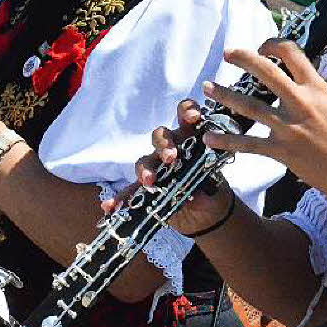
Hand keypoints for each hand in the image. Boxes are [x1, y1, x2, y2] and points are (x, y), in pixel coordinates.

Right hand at [104, 99, 233, 236]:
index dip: (187, 111)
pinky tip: (110, 206)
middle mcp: (171, 149)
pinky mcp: (146, 188)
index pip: (186, 118)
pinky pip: (130, 191)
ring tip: (150, 181)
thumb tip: (194, 194)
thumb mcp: (215, 189)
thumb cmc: (213, 192)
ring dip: (145, 169)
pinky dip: (120, 198)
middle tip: (171, 157)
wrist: (209, 215)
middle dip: (164, 144)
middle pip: (161, 137)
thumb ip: (206, 188)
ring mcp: (157, 168)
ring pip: (145, 161)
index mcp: (191, 141)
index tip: (194, 117)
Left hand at [199, 40, 326, 207]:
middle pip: (267, 73)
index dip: (273, 44)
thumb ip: (313, 88)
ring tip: (207, 87)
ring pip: (250, 106)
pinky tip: (209, 138)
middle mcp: (301, 103)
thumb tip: (294, 74)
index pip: (292, 53)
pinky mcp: (281, 151)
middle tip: (227, 53)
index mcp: (317, 88)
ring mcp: (289, 127)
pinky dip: (226, 141)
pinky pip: (248, 144)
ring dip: (225, 95)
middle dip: (244, 59)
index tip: (262, 48)